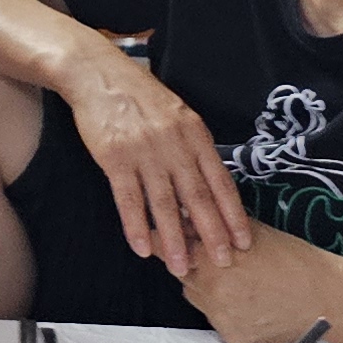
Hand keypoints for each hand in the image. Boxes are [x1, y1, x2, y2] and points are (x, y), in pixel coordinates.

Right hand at [59, 54, 251, 275]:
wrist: (99, 74)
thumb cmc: (141, 97)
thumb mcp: (178, 115)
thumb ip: (193, 148)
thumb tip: (205, 191)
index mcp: (195, 134)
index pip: (220, 181)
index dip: (233, 214)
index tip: (243, 241)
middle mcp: (174, 145)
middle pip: (197, 197)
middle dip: (211, 233)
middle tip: (222, 263)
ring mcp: (144, 152)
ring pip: (163, 203)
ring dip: (174, 239)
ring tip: (181, 267)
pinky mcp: (114, 157)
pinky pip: (127, 198)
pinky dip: (135, 225)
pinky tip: (142, 248)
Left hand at [175, 223, 342, 342]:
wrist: (328, 296)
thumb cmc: (294, 258)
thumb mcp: (250, 232)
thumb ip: (213, 227)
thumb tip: (184, 217)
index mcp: (211, 257)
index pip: (164, 248)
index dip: (161, 241)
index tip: (159, 236)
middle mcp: (210, 289)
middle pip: (181, 274)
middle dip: (192, 265)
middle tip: (218, 261)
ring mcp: (220, 316)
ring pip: (196, 299)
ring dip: (207, 289)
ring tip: (242, 283)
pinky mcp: (232, 337)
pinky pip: (216, 320)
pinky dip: (226, 311)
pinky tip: (251, 303)